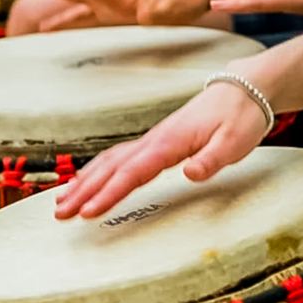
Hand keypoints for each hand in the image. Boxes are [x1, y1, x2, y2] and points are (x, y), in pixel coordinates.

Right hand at [54, 77, 267, 218]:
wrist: (242, 89)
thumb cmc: (239, 118)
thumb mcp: (234, 142)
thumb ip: (211, 160)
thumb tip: (190, 174)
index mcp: (169, 143)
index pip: (133, 172)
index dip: (109, 193)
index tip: (89, 212)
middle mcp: (154, 140)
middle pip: (111, 168)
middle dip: (84, 191)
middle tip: (60, 213)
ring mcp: (152, 140)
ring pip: (109, 162)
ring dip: (84, 182)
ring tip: (61, 202)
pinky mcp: (155, 142)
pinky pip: (118, 157)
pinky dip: (97, 171)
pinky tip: (85, 181)